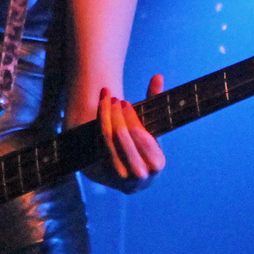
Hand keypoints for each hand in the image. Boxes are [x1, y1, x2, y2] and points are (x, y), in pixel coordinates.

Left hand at [98, 73, 165, 191]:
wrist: (123, 169)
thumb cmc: (140, 143)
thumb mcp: (149, 125)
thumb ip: (154, 102)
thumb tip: (157, 76)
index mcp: (156, 164)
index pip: (140, 136)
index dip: (130, 117)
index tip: (124, 102)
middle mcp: (139, 175)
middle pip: (122, 136)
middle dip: (116, 114)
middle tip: (113, 99)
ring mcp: (119, 177)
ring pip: (107, 139)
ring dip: (105, 115)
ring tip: (106, 100)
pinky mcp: (101, 175)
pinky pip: (96, 145)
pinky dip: (96, 126)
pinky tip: (96, 112)